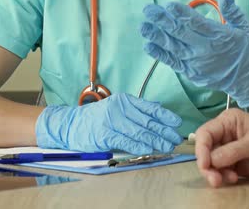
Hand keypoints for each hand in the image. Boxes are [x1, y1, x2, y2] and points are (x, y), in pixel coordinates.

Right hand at [35, 93, 182, 154]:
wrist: (71, 124)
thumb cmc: (98, 117)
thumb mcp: (118, 107)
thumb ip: (138, 108)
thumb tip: (159, 108)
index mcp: (125, 100)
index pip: (150, 107)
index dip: (165, 115)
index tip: (177, 123)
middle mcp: (120, 108)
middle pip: (147, 121)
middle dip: (164, 131)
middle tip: (175, 139)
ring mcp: (111, 120)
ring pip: (139, 132)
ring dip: (155, 140)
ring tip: (167, 146)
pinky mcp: (104, 134)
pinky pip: (126, 141)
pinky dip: (139, 146)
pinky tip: (149, 149)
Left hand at [140, 0, 248, 107]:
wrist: (243, 76)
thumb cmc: (240, 47)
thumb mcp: (242, 27)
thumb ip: (233, 11)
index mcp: (219, 36)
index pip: (197, 23)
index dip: (182, 14)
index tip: (169, 5)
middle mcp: (205, 49)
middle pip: (181, 33)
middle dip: (163, 21)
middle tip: (149, 9)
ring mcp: (196, 62)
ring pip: (173, 48)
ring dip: (156, 36)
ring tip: (143, 26)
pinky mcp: (190, 72)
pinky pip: (172, 62)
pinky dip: (160, 54)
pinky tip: (148, 45)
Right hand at [195, 109, 248, 186]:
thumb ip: (233, 150)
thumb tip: (212, 159)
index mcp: (228, 121)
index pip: (206, 133)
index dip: (201, 149)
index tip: (205, 164)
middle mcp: (225, 134)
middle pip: (205, 150)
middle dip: (208, 166)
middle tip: (215, 179)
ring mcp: (227, 149)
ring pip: (211, 163)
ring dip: (215, 173)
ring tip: (229, 179)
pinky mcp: (232, 163)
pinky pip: (220, 171)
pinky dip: (223, 177)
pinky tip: (233, 178)